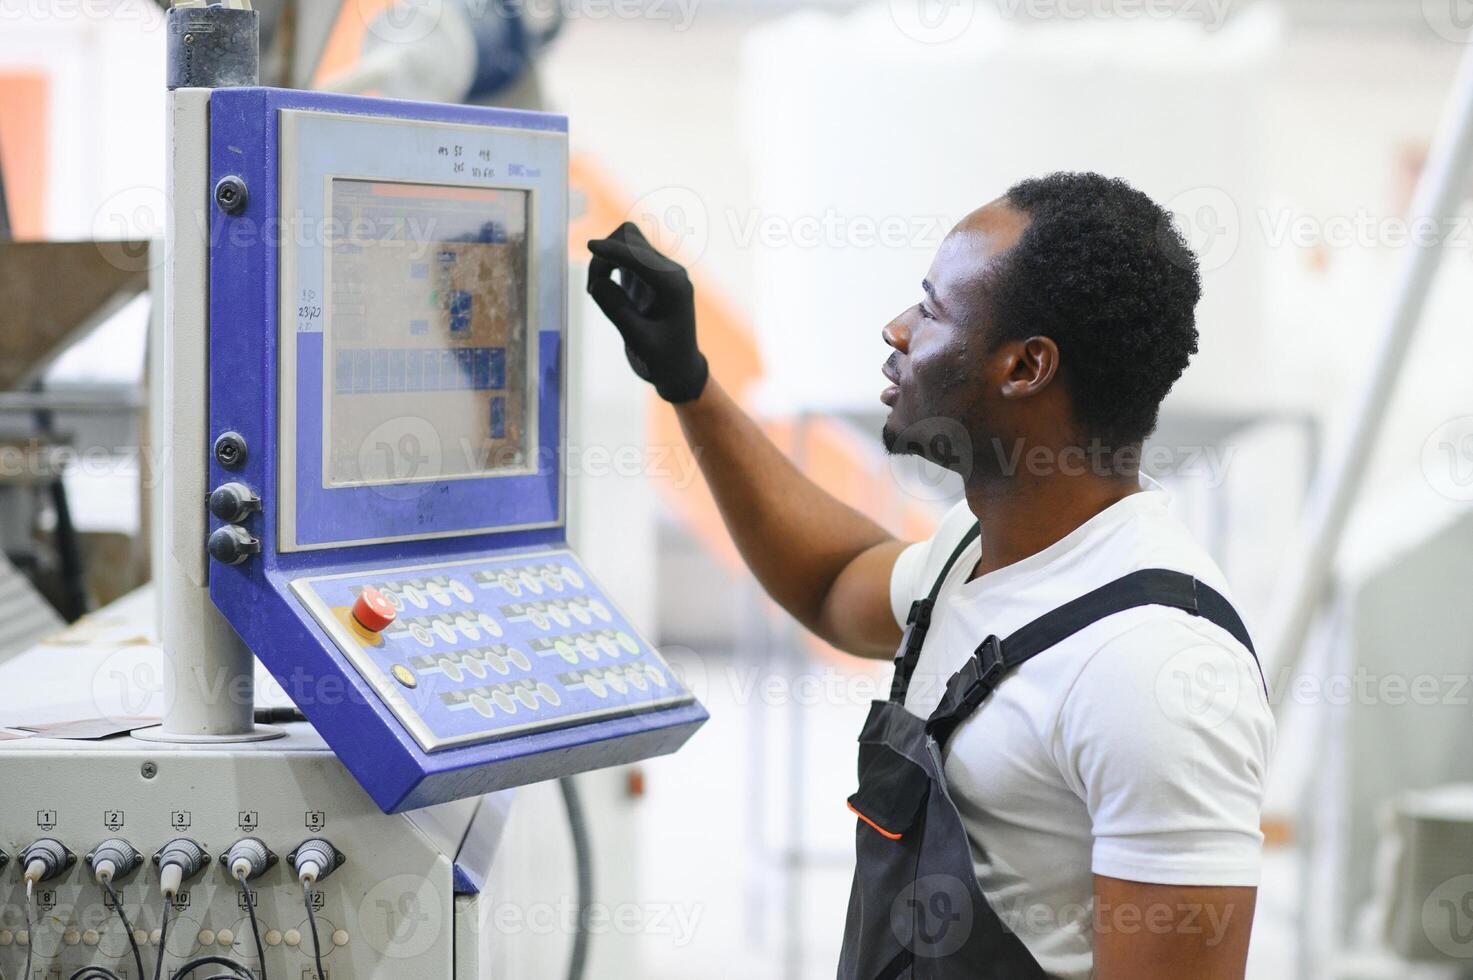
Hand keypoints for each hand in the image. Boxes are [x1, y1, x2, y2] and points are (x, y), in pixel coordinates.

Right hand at [586, 222, 708, 402]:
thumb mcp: (640, 341)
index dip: (614, 250)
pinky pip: (624, 255)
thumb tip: (597, 282)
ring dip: (605, 258)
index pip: (640, 257)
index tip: (590, 246)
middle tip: (592, 291)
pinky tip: (603, 287)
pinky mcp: (649, 275)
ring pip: (626, 242)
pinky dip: (608, 263)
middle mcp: (670, 272)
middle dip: (605, 257)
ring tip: (596, 290)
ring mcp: (660, 271)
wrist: (678, 369)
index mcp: (674, 286)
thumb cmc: (664, 360)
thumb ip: (619, 311)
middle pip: (630, 239)